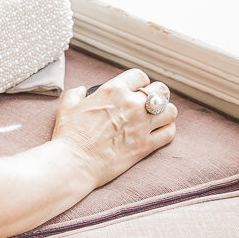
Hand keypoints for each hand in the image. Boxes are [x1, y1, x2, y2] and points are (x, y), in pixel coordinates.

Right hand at [50, 68, 177, 187]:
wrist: (75, 162)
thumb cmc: (70, 134)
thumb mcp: (67, 106)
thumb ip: (77, 94)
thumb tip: (83, 91)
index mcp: (114, 90)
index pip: (139, 76)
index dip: (139, 82)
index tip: (135, 89)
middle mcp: (132, 105)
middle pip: (161, 90)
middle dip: (157, 94)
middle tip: (149, 102)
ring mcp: (142, 125)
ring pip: (171, 111)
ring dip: (165, 112)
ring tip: (156, 116)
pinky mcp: (146, 145)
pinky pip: (169, 133)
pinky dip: (167, 130)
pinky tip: (158, 131)